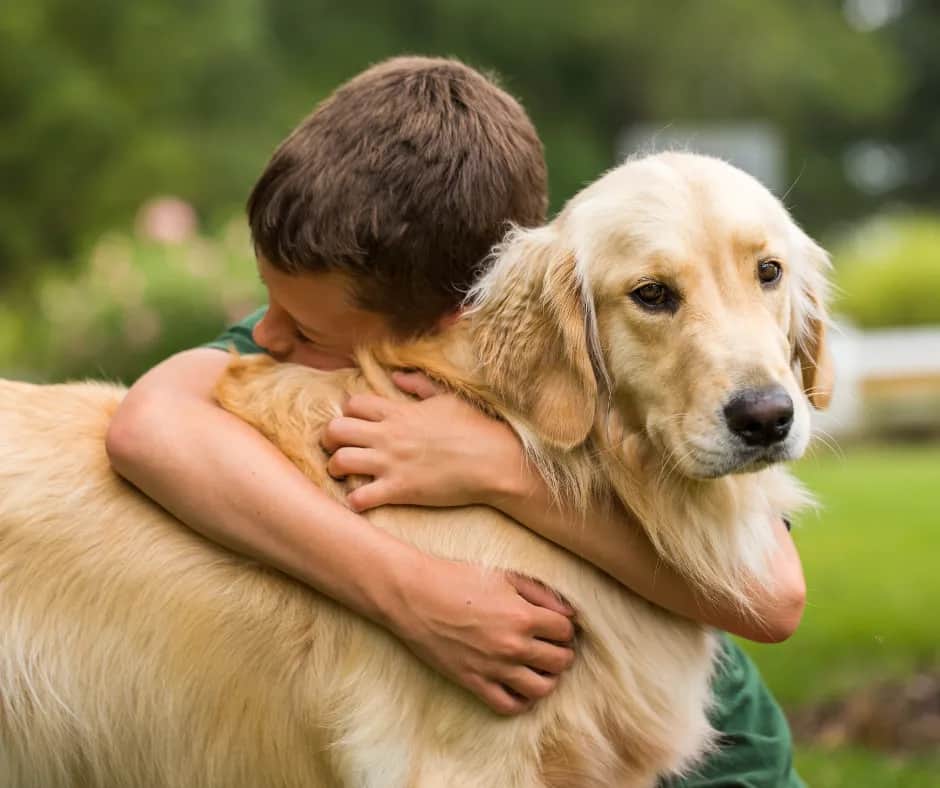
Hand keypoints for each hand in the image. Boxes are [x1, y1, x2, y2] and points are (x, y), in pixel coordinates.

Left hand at [321, 372, 525, 510]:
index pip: (352, 404)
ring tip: (344, 475)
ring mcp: (391, 463)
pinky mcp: (399, 490)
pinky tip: (362, 500)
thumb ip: (419, 385)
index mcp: (399, 411)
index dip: (347, 413)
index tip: (355, 424)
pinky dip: (354, 501)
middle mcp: (388, 435)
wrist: (495, 461)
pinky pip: (359, 498)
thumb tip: (398, 375)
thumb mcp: (448, 398)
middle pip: (334, 430)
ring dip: (335, 469)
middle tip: (338, 448)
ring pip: (338, 462)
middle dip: (329, 440)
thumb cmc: (476, 428)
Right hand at [388, 554, 576, 714]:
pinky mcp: (473, 682)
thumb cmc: (457, 578)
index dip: (564, 627)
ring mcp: (493, 667)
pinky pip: (508, 706)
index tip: (555, 625)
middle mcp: (512, 645)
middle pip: (560, 661)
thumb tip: (570, 613)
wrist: (414, 595)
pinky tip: (519, 686)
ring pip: (541, 689)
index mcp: (522, 615)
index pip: (565, 630)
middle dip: (561, 652)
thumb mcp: (504, 576)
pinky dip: (521, 702)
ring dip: (548, 679)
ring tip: (539, 667)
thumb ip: (541, 593)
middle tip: (551, 645)